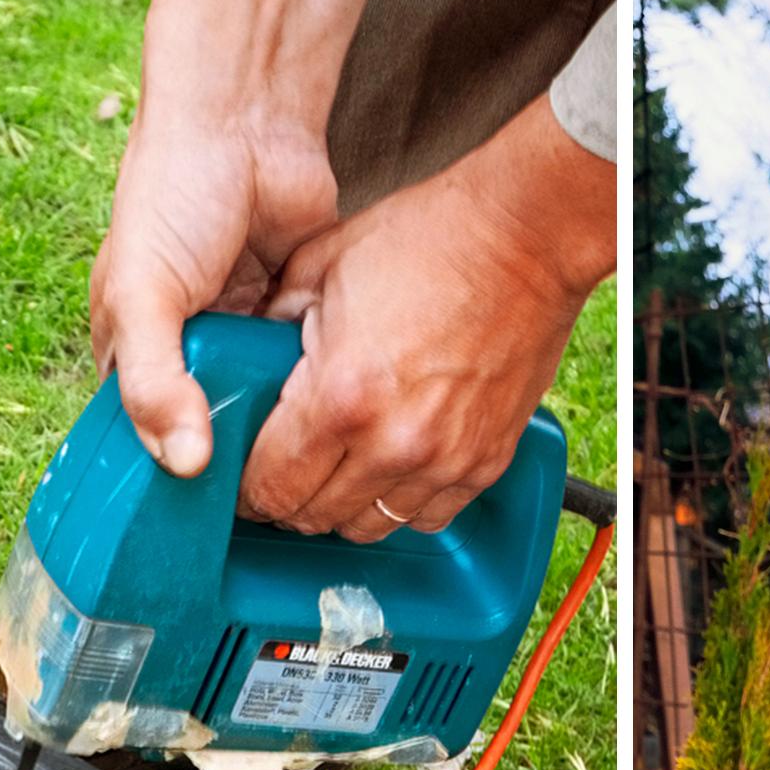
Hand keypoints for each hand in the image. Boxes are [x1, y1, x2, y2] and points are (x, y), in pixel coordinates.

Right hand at [88, 0, 377, 476]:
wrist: (244, 122)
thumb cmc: (171, 196)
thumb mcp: (143, 292)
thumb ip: (152, 378)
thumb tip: (182, 463)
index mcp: (133, 353)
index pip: (149, 443)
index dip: (175, 487)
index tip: (212, 534)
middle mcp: (187, 357)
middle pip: (214, 440)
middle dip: (242, 475)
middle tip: (282, 523)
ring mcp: (242, 344)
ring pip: (265, 418)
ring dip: (286, 443)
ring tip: (317, 492)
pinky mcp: (291, 329)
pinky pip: (304, 384)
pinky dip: (316, 402)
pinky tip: (340, 437)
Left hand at [239, 94, 615, 539]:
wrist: (524, 243)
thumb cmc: (430, 243)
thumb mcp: (322, 265)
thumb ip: (274, 320)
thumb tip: (247, 360)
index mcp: (341, 396)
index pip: (272, 483)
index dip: (248, 489)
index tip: (245, 481)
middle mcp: (393, 444)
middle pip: (317, 516)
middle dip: (290, 503)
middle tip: (284, 479)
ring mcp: (444, 461)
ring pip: (371, 527)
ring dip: (344, 510)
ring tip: (335, 480)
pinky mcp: (484, 465)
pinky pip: (428, 519)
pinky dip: (400, 506)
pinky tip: (388, 477)